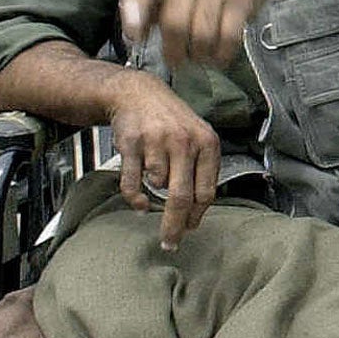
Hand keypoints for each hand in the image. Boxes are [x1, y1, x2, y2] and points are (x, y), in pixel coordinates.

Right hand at [108, 73, 219, 248]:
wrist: (138, 94)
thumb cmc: (172, 124)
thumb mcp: (197, 139)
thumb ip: (201, 172)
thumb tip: (196, 215)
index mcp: (207, 143)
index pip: (206, 192)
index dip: (197, 216)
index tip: (190, 230)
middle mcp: (184, 141)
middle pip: (181, 198)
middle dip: (175, 227)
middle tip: (169, 244)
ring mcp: (156, 142)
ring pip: (156, 188)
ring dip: (154, 193)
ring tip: (154, 177)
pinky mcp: (131, 145)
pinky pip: (132, 184)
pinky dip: (134, 199)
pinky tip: (139, 202)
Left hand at [121, 0, 270, 69]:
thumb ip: (147, 9)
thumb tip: (136, 36)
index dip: (136, 11)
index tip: (135, 37)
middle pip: (175, 24)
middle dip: (174, 52)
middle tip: (176, 60)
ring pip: (202, 35)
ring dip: (199, 56)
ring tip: (198, 55)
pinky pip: (228, 37)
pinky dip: (221, 55)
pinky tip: (217, 55)